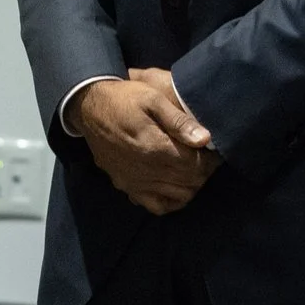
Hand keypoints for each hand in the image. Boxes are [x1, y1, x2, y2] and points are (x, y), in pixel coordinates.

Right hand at [70, 73, 217, 215]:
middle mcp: (147, 171)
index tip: (215, 150)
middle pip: (190, 182)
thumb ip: (178, 120)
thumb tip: (205, 139)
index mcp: (155, 147)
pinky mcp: (127, 187)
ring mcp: (136, 183)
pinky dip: (172, 201)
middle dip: (204, 172)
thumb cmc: (123, 99)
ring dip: (192, 185)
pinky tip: (176, 186)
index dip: (211, 159)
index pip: (196, 164)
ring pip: (178, 197)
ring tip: (194, 168)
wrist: (88, 108)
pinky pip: (156, 206)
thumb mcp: (152, 98)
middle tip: (207, 158)